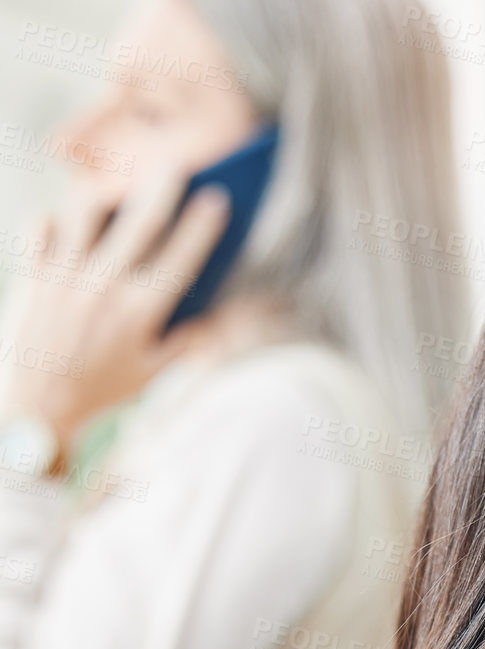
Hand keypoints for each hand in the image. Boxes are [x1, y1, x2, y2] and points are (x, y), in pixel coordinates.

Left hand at [0, 168, 229, 473]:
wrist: (34, 411)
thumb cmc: (100, 395)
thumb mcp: (152, 375)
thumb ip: (186, 342)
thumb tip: (216, 316)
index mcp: (142, 311)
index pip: (181, 256)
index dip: (202, 225)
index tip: (216, 200)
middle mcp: (104, 286)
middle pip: (139, 221)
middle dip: (162, 188)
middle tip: (176, 165)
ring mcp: (65, 277)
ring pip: (86, 212)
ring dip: (105, 195)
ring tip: (114, 190)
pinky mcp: (32, 278)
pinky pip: (40, 230)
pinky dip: (53, 221)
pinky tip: (64, 224)